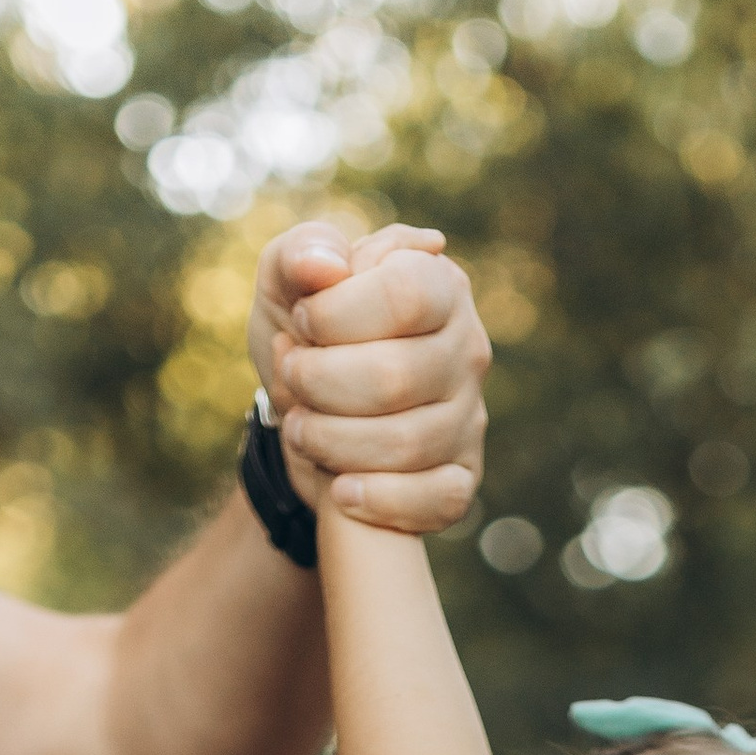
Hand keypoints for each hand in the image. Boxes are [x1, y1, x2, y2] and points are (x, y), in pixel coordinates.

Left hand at [251, 219, 490, 535]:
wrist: (303, 411)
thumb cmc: (304, 335)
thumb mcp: (286, 282)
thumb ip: (301, 254)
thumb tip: (327, 267)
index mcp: (438, 285)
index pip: (403, 295)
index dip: (336, 315)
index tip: (301, 321)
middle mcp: (467, 350)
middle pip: (396, 376)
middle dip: (321, 384)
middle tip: (291, 379)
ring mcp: (469, 418)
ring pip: (408, 443)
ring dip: (333, 442)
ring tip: (299, 429)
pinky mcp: (461, 478)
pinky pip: (438, 500)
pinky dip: (380, 500)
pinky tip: (341, 492)